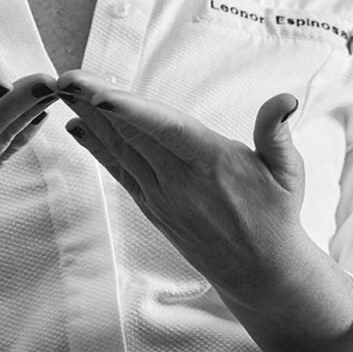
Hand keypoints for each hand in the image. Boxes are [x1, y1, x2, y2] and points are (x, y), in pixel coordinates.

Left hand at [56, 71, 305, 312]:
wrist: (260, 273)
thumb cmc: (276, 214)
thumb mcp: (288, 172)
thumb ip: (277, 132)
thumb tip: (286, 99)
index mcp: (211, 163)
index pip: (166, 130)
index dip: (132, 112)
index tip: (101, 95)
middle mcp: (179, 180)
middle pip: (132, 135)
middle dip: (96, 104)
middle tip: (66, 78)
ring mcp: (161, 195)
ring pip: (120, 149)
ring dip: (89, 118)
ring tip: (64, 90)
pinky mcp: (152, 206)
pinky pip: (119, 170)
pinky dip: (96, 147)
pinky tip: (76, 125)